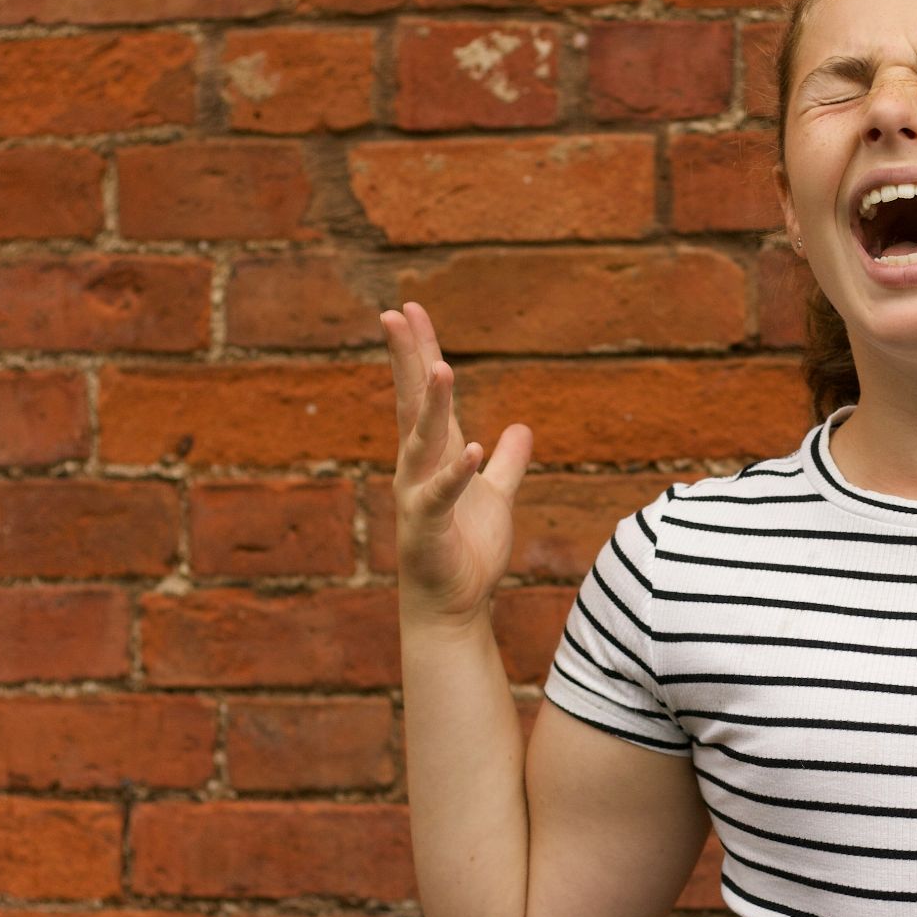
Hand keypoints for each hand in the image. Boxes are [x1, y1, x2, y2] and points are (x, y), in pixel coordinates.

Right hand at [380, 302, 532, 628]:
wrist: (455, 607)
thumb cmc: (468, 552)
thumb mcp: (496, 496)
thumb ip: (507, 463)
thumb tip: (521, 429)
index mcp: (434, 455)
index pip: (424, 394)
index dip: (420, 352)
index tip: (410, 310)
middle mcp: (417, 467)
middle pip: (412, 403)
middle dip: (407, 359)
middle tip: (395, 314)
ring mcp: (418, 495)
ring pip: (422, 441)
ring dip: (433, 406)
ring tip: (442, 367)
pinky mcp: (426, 527)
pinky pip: (441, 494)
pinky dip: (456, 472)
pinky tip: (471, 447)